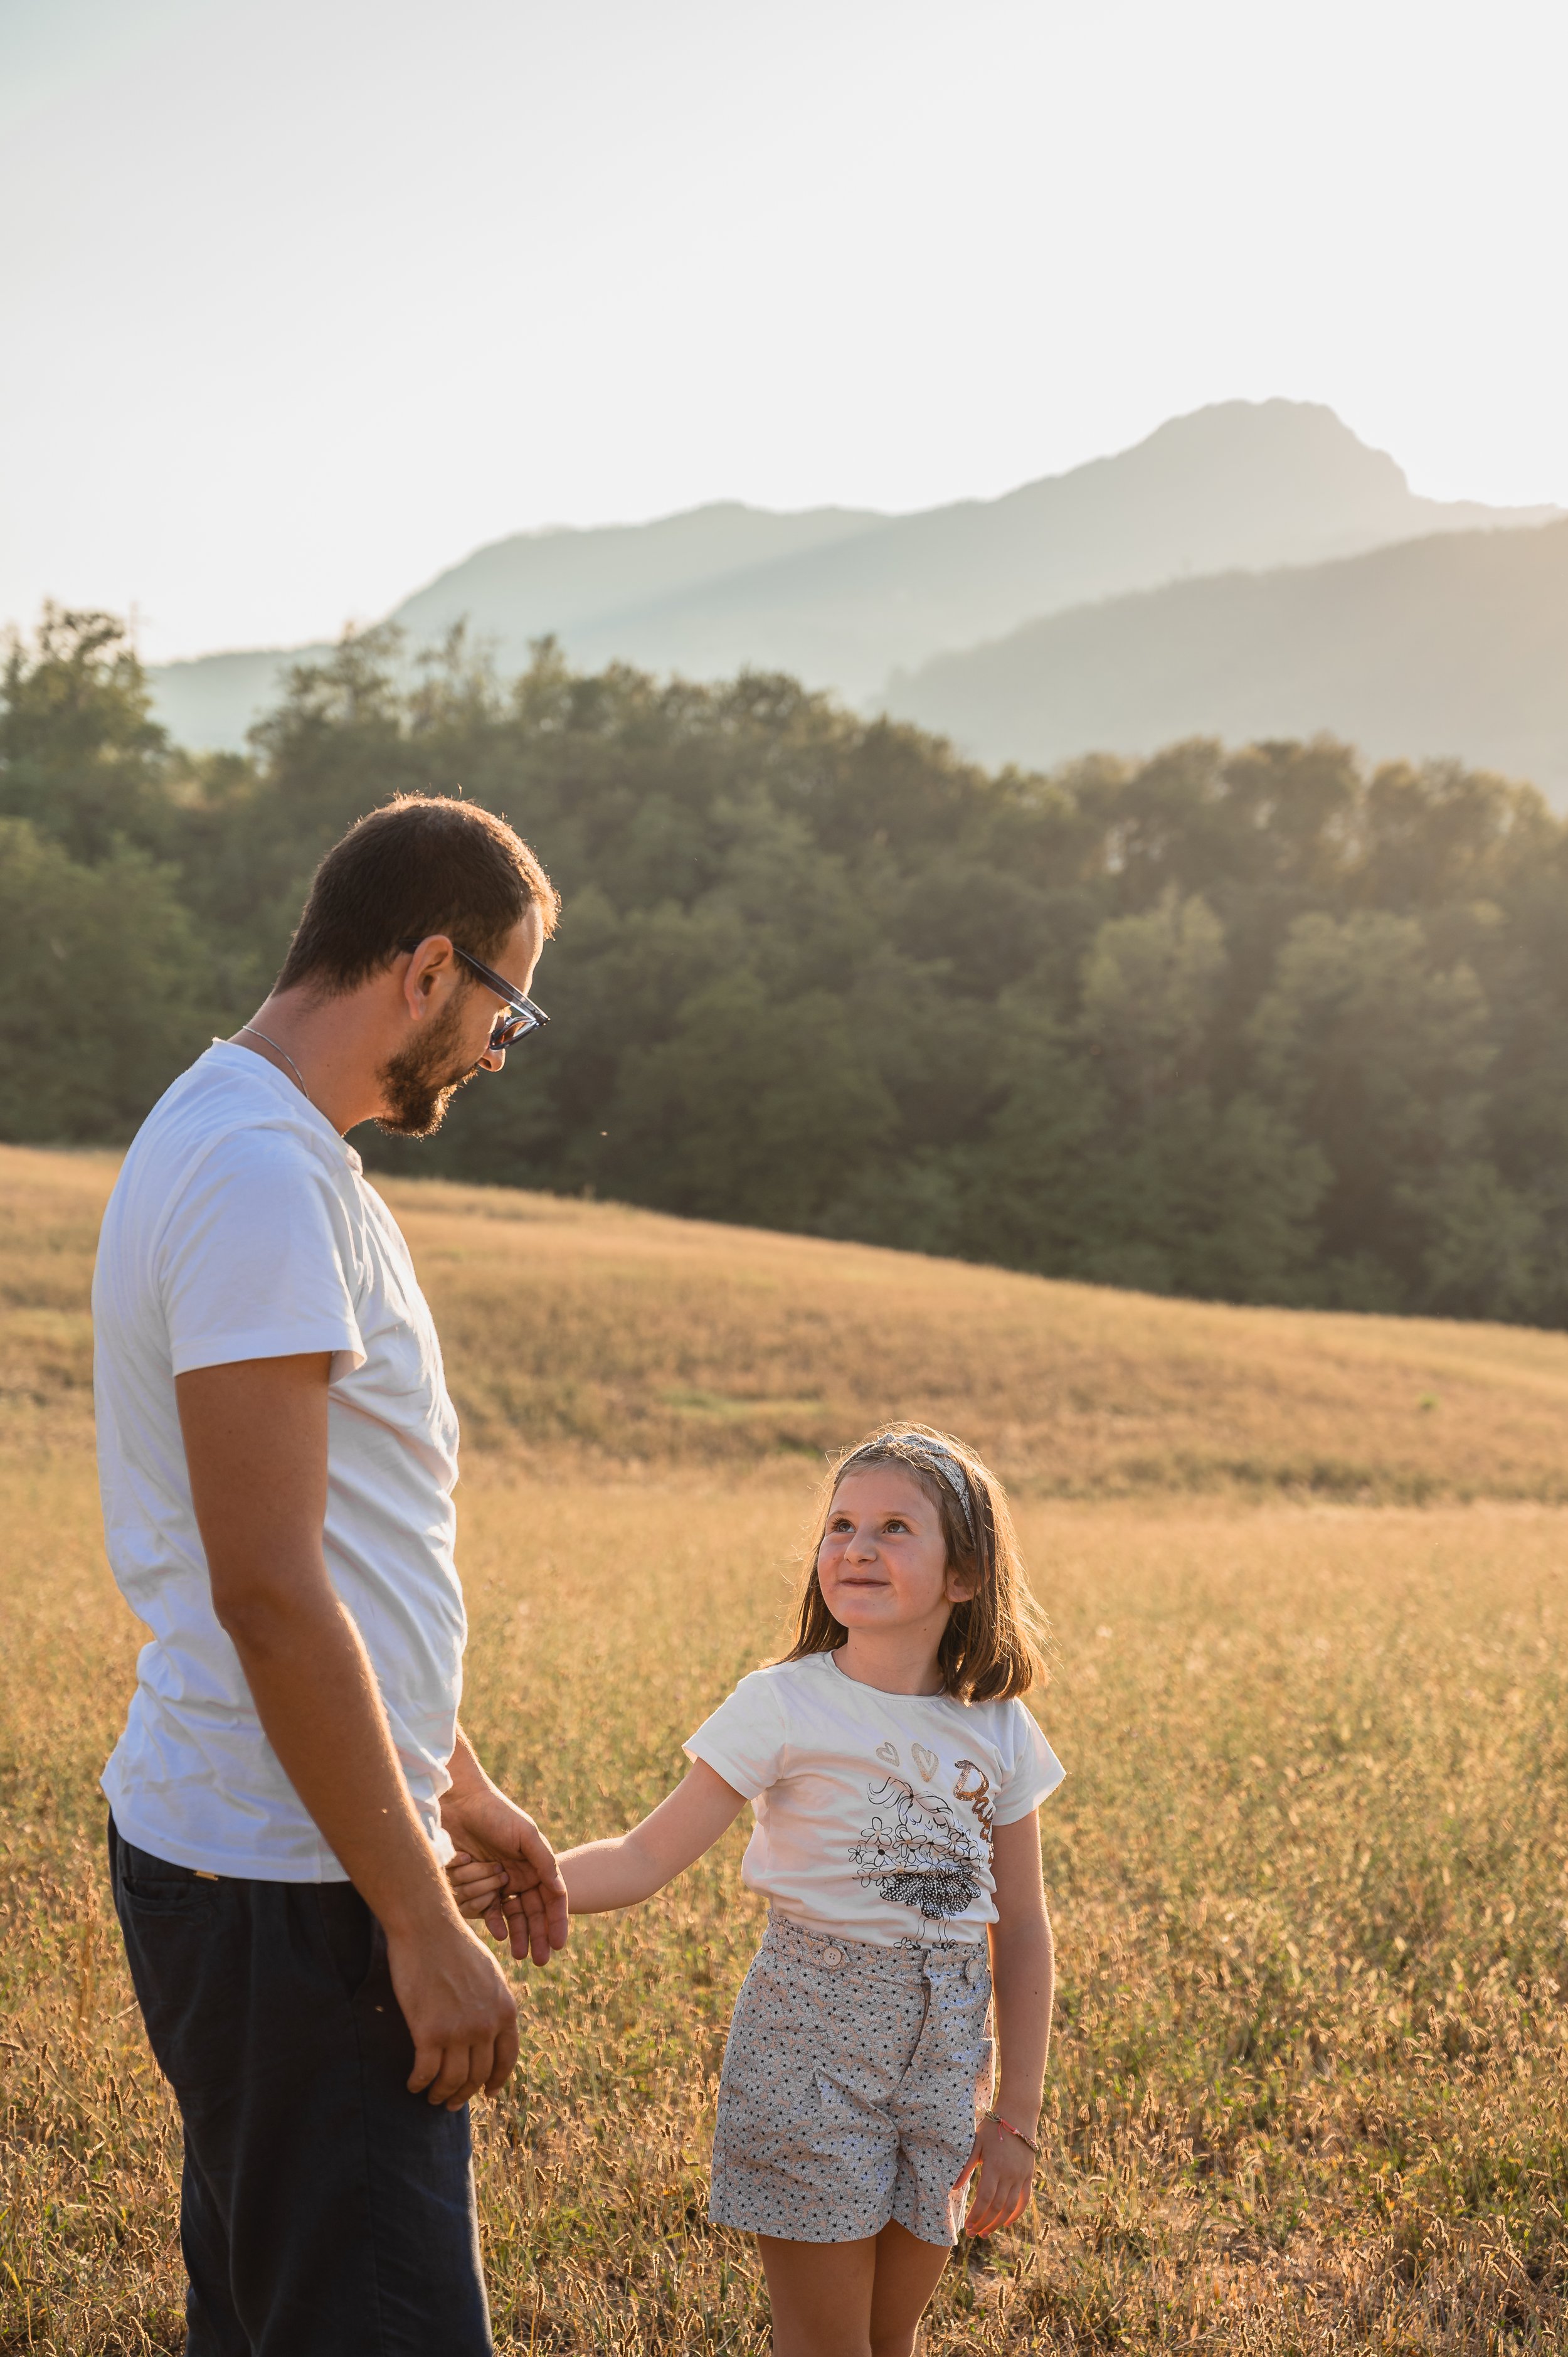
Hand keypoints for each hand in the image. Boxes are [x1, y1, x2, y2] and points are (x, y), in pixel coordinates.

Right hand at [386, 1912, 519, 2109]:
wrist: (428, 1928)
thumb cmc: (455, 1945)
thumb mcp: (489, 1974)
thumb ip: (493, 2004)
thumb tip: (490, 2029)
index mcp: (505, 2010)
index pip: (507, 2059)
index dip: (496, 2080)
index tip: (487, 2093)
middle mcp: (486, 2025)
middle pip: (478, 2075)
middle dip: (464, 2094)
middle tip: (451, 2102)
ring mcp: (459, 2031)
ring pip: (452, 2081)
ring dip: (441, 2094)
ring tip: (432, 2097)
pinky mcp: (429, 2032)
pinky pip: (426, 2073)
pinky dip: (419, 2083)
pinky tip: (413, 2084)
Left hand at [440, 1776, 568, 1966]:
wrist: (460, 1803)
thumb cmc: (497, 1814)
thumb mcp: (526, 1835)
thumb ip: (544, 1862)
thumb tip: (559, 1891)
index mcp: (535, 1865)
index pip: (552, 1899)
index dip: (556, 1921)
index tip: (558, 1943)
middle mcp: (519, 1875)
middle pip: (533, 1913)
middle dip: (539, 1936)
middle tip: (542, 1960)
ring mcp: (498, 1881)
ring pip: (513, 1916)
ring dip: (519, 1935)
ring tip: (520, 1955)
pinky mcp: (476, 1883)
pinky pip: (488, 1909)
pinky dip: (494, 1922)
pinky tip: (499, 1934)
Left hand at [953, 2112, 1036, 2235]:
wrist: (1018, 2115)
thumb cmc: (993, 2128)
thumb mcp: (976, 2143)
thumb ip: (966, 2166)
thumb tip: (953, 2187)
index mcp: (994, 2166)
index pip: (985, 2198)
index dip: (976, 2215)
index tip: (967, 2226)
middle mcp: (1009, 2174)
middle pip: (997, 2207)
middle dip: (984, 2223)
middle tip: (973, 2234)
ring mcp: (1021, 2176)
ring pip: (1011, 2207)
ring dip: (998, 2223)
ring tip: (986, 2233)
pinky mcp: (1028, 2176)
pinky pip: (1024, 2200)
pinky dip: (1016, 2214)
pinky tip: (1006, 2222)